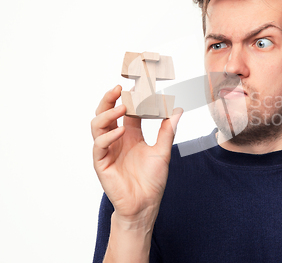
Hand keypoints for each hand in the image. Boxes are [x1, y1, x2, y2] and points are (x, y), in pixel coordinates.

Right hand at [91, 85, 182, 222]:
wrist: (145, 204)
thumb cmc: (152, 179)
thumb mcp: (163, 151)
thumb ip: (167, 130)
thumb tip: (177, 108)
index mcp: (130, 135)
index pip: (126, 111)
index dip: (129, 97)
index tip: (136, 84)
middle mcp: (116, 139)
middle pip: (106, 113)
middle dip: (109, 99)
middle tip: (118, 88)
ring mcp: (107, 150)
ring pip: (97, 125)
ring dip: (107, 114)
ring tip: (121, 106)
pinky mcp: (101, 163)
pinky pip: (99, 145)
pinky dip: (108, 136)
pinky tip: (120, 131)